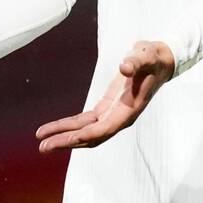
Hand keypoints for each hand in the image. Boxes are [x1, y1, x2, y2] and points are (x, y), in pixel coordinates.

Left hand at [36, 42, 174, 152]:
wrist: (160, 61)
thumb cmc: (152, 58)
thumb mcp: (145, 55)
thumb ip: (135, 62)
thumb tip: (124, 68)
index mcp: (129, 110)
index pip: (103, 129)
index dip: (83, 135)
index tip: (64, 140)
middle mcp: (120, 117)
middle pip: (90, 136)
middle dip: (67, 141)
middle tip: (42, 147)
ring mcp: (113, 114)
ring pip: (86, 131)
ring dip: (65, 136)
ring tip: (42, 141)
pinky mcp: (107, 108)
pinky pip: (86, 121)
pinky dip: (70, 125)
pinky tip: (56, 128)